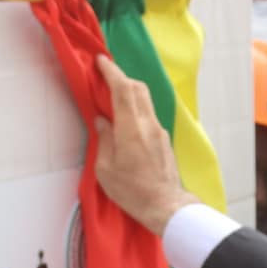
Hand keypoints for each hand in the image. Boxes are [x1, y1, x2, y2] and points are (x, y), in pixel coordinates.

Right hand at [91, 55, 197, 235]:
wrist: (165, 205)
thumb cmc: (132, 191)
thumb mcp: (106, 169)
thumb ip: (104, 140)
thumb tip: (102, 121)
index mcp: (131, 128)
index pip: (123, 89)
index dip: (111, 71)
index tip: (101, 61)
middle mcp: (148, 124)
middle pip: (138, 88)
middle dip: (121, 77)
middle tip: (106, 76)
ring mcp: (159, 131)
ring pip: (145, 100)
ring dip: (130, 92)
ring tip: (114, 97)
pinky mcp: (163, 140)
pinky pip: (148, 115)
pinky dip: (136, 108)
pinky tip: (126, 120)